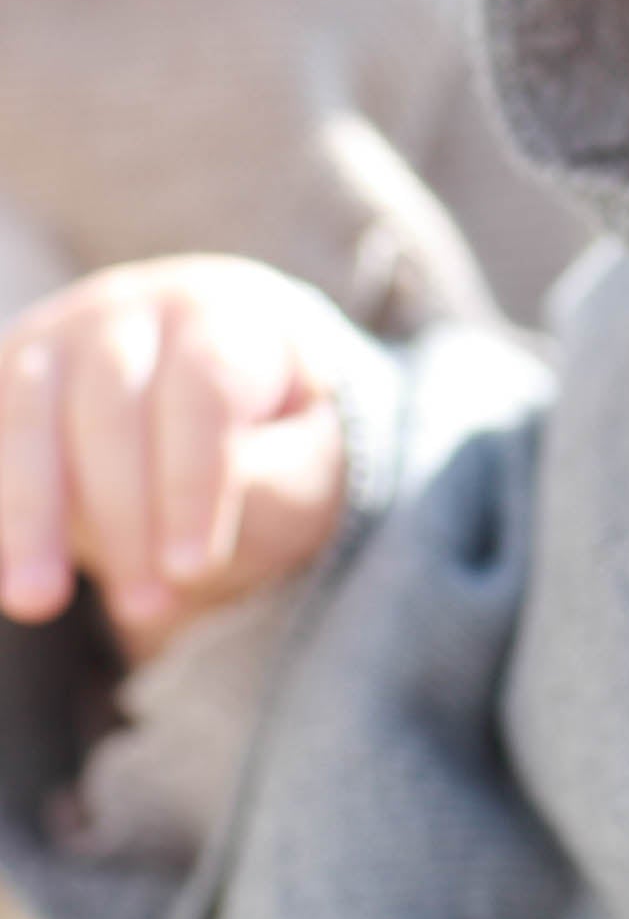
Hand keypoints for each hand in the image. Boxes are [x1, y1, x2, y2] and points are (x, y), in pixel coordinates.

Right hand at [0, 256, 349, 659]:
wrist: (223, 387)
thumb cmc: (277, 433)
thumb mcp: (308, 456)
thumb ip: (277, 473)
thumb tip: (220, 488)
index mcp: (227, 316)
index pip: (205, 389)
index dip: (193, 482)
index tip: (193, 568)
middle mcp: (136, 311)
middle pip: (112, 406)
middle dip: (123, 517)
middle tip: (147, 606)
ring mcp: (59, 337)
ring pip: (27, 416)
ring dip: (30, 515)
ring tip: (40, 603)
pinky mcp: (7, 376)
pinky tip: (3, 565)